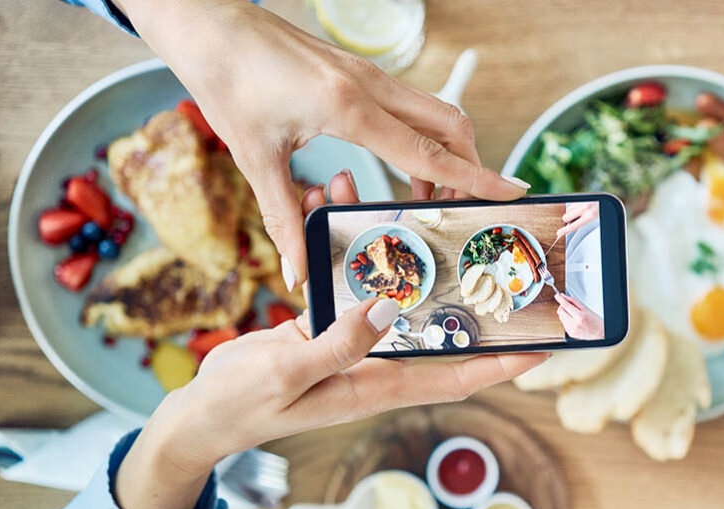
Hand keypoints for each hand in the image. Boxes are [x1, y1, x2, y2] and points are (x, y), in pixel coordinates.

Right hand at [113, 172, 546, 508]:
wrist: (203, 411)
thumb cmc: (245, 405)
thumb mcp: (291, 374)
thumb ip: (339, 344)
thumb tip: (387, 309)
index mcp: (375, 384)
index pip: (455, 376)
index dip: (500, 364)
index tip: (539, 347)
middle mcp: (372, 361)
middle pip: (430, 319)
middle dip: (449, 273)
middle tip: (472, 230)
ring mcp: (350, 340)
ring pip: (386, 286)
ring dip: (385, 241)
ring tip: (369, 190)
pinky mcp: (326, 323)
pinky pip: (345, 277)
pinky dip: (339, 243)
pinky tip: (327, 204)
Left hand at [114, 0, 528, 287]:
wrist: (211, 24)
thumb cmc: (229, 80)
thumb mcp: (254, 157)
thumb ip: (284, 217)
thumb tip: (299, 270)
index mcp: (350, 109)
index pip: (430, 153)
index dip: (475, 179)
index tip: (513, 193)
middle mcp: (372, 88)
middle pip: (451, 127)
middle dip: (471, 168)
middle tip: (462, 208)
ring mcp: (370, 76)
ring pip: (437, 113)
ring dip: (448, 153)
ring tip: (429, 197)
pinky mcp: (361, 73)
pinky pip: (412, 107)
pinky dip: (424, 138)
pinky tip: (401, 165)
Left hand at [555, 293, 603, 339]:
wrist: (600, 333)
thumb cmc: (595, 321)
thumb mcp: (586, 309)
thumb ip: (573, 302)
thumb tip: (564, 297)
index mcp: (580, 316)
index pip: (566, 306)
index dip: (560, 300)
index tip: (557, 296)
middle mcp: (575, 324)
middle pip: (561, 311)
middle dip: (562, 306)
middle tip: (566, 305)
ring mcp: (572, 330)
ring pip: (561, 317)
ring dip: (564, 313)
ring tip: (572, 314)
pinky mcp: (571, 334)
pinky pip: (563, 324)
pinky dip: (566, 320)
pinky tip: (573, 320)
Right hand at [556, 201, 599, 237]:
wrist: (606, 198)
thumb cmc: (601, 209)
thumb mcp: (593, 218)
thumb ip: (582, 221)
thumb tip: (570, 224)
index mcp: (590, 216)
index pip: (573, 226)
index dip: (565, 230)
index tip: (558, 233)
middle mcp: (585, 208)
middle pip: (566, 217)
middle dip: (567, 220)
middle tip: (574, 220)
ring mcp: (582, 201)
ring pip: (568, 210)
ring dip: (571, 212)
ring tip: (579, 212)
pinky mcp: (581, 197)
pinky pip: (572, 204)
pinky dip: (574, 207)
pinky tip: (581, 207)